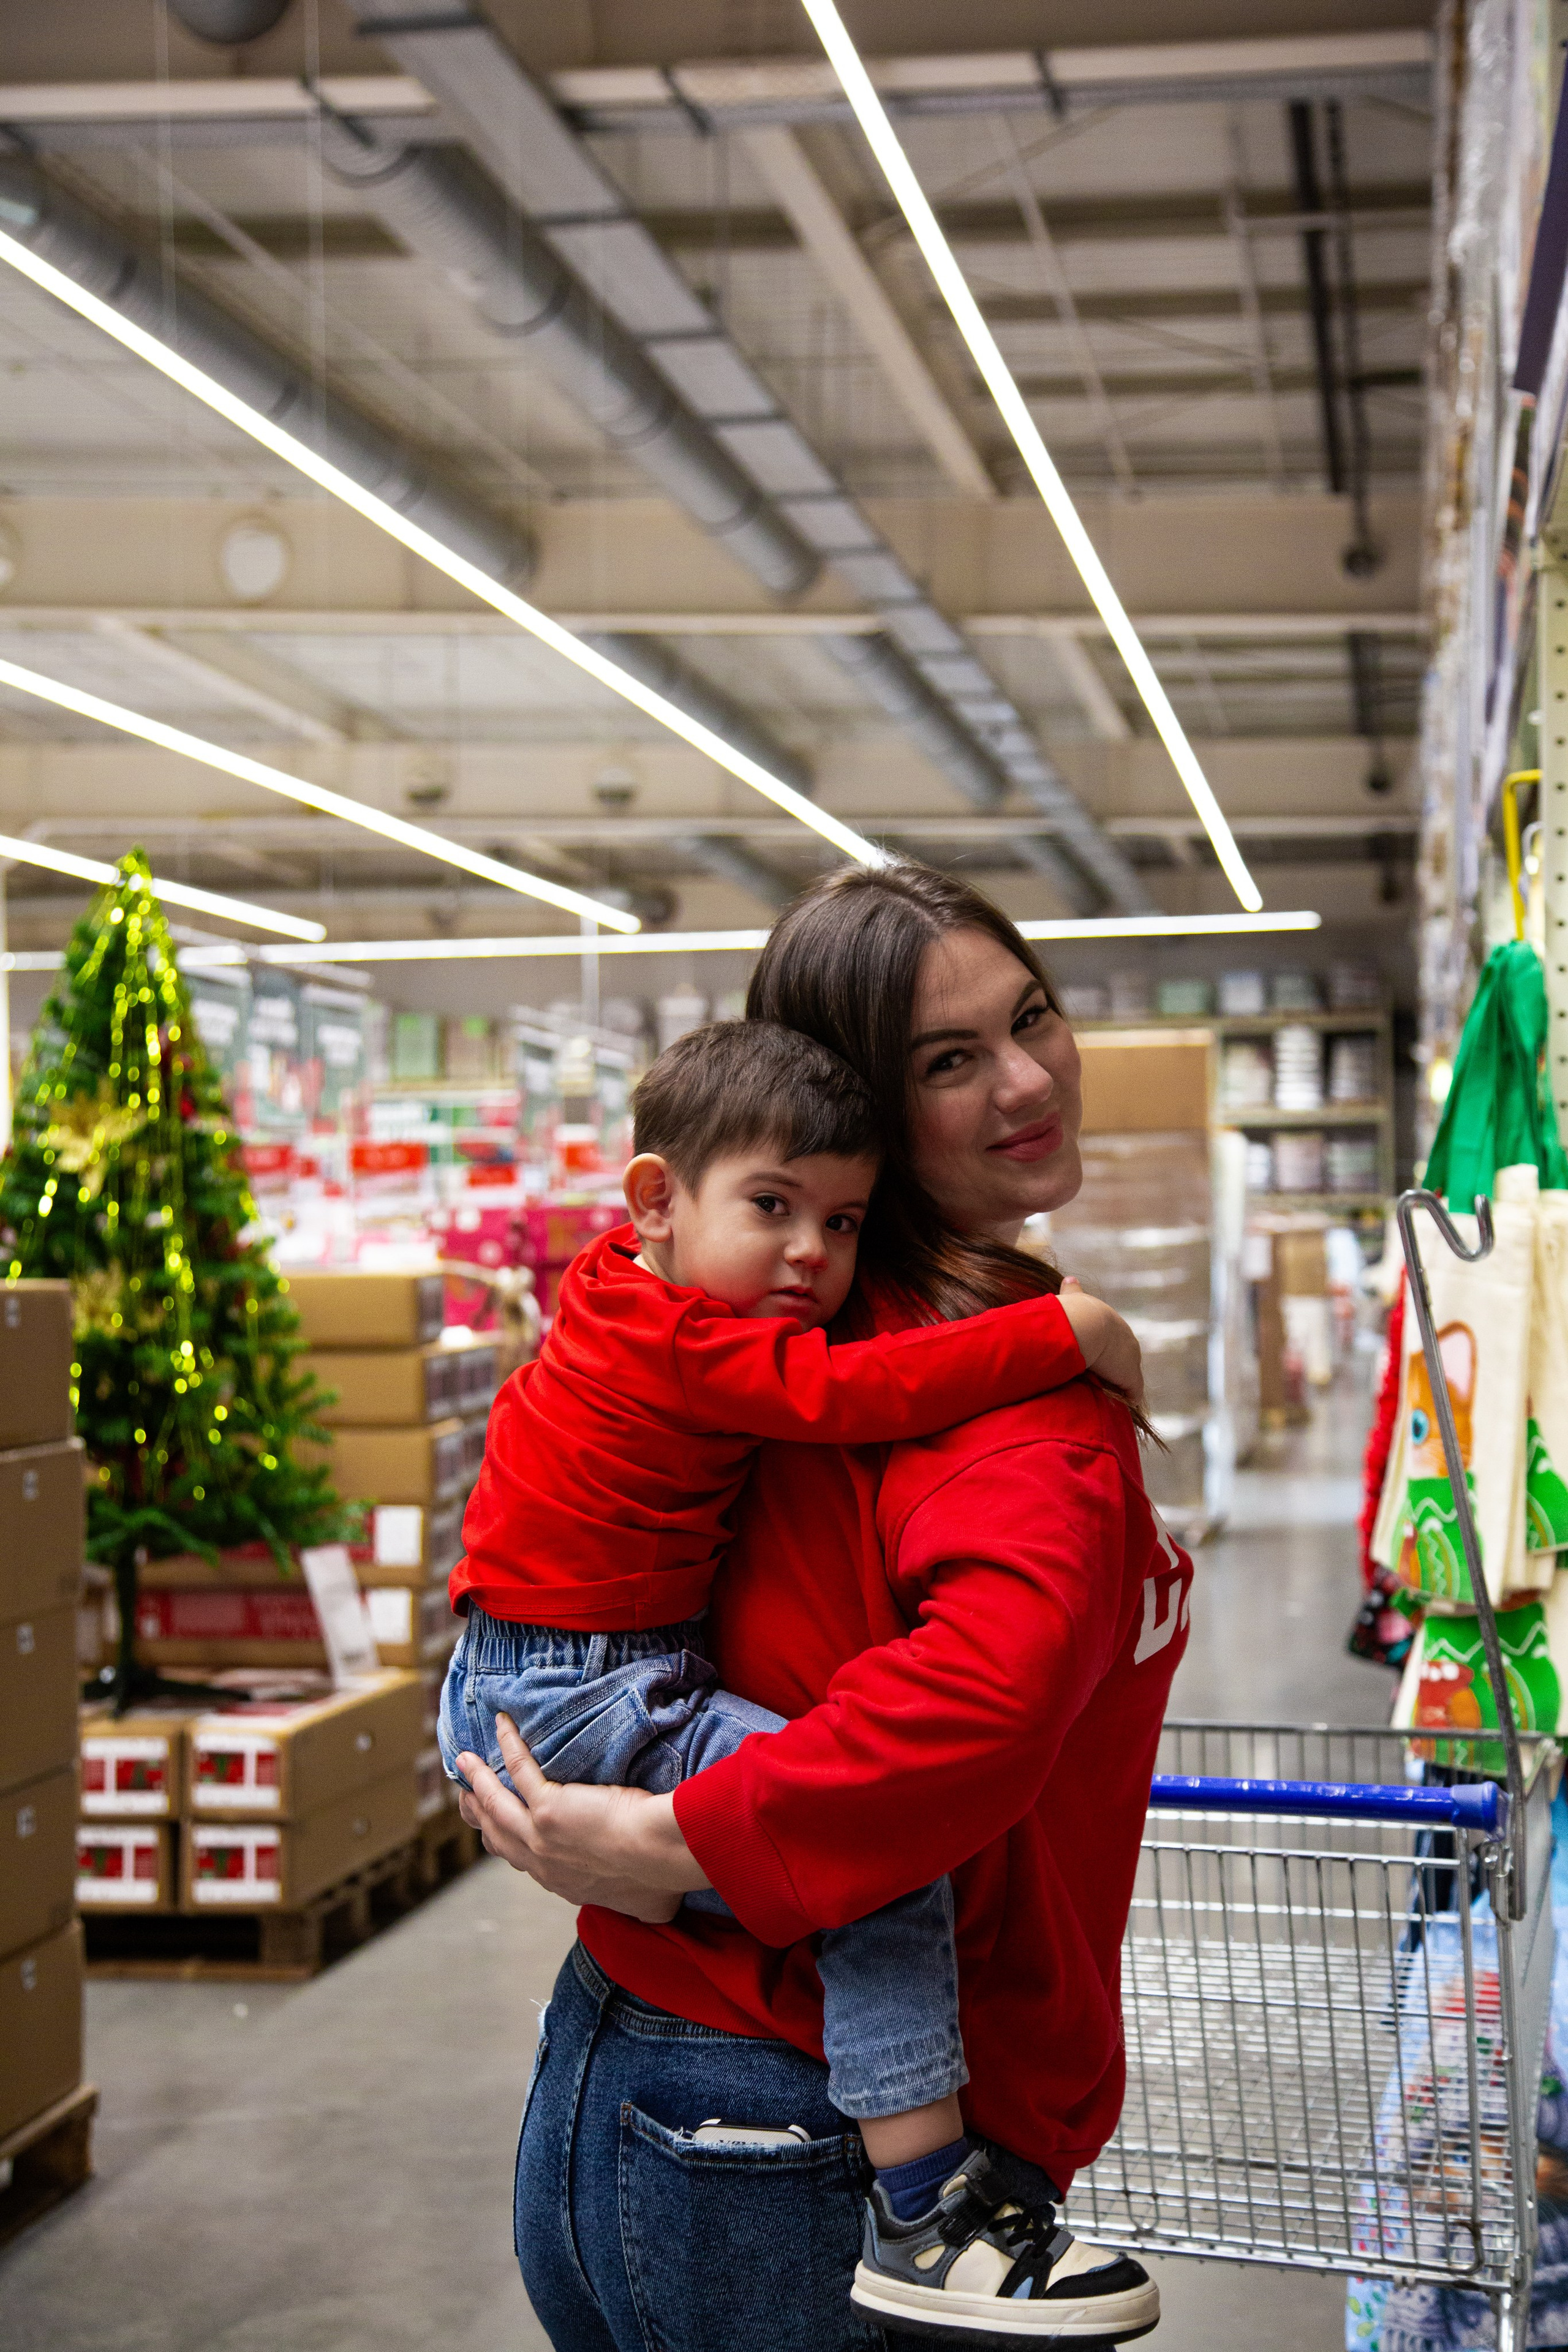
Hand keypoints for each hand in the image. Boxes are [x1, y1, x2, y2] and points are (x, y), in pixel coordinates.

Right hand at [455, 1714, 709, 1922]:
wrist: (658, 1855)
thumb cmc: (660, 1877)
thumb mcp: (643, 1904)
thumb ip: (636, 1902)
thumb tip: (653, 1907)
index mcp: (560, 1881)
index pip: (521, 1860)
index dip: (504, 1841)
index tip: (497, 1828)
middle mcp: (542, 1861)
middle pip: (496, 1834)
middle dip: (478, 1813)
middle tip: (467, 1794)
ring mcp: (539, 1835)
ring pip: (495, 1804)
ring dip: (477, 1780)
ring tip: (464, 1760)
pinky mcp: (547, 1807)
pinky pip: (519, 1769)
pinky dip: (508, 1745)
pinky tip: (502, 1725)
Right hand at [1059, 1278, 1144, 1411]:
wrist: (1085, 1324)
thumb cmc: (1074, 1313)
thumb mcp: (1074, 1300)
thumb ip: (1072, 1291)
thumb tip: (1070, 1278)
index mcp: (1113, 1324)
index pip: (1115, 1338)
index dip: (1107, 1348)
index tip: (1100, 1355)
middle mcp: (1127, 1339)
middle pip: (1124, 1357)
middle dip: (1115, 1367)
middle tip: (1101, 1379)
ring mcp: (1131, 1359)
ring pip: (1128, 1375)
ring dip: (1120, 1384)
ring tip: (1108, 1395)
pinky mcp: (1131, 1376)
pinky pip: (1133, 1391)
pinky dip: (1128, 1398)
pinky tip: (1123, 1405)